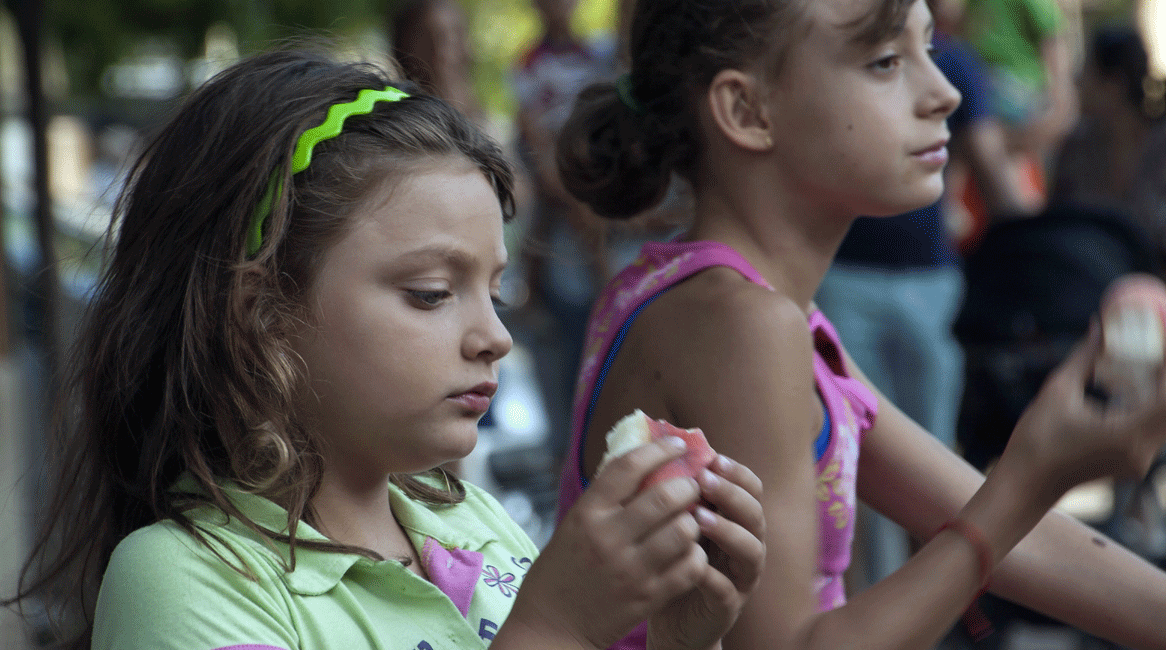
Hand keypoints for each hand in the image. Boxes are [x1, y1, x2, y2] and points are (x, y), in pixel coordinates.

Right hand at [507, 437, 708, 648]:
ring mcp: (631, 569)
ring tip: (691, 520)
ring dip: (694, 521)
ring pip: (684, 530)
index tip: (678, 444)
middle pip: (665, 496)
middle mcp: (608, 537)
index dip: (659, 449)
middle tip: (693, 485)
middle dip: (689, 485)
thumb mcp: (573, 525)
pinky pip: (690, 566)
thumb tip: (641, 462)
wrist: (550, 627)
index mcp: (587, 513)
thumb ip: (604, 498)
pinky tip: (689, 552)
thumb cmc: (561, 571)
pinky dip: (696, 555)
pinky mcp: (648, 597)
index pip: (629, 467)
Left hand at [647, 455, 764, 649]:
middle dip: (732, 494)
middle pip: (755, 513)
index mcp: (735, 519)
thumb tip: (659, 441)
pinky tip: (694, 566)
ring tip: (699, 518)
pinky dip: (713, 577)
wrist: (670, 614)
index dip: (737, 472)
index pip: (750, 488)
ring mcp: (741, 576)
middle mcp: (747, 544)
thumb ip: (675, 489)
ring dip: (728, 531)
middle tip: (705, 479)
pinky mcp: (728, 606)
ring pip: (751, 551)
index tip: (713, 457)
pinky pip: (727, 590)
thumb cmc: (671, 558)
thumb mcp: (674, 521)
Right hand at [1010, 322, 1165, 499]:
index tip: (1161, 346)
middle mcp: (1141, 450)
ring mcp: (1139, 461)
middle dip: (1164, 379)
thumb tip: (1099, 327)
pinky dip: (1152, 408)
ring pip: (1165, 422)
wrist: (1026, 484)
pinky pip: (1154, 432)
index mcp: (1126, 433)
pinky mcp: (1132, 464)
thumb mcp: (1057, 390)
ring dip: (1160, 394)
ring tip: (1149, 366)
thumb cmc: (1036, 439)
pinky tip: (1137, 389)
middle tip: (1156, 354)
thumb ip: (1085, 357)